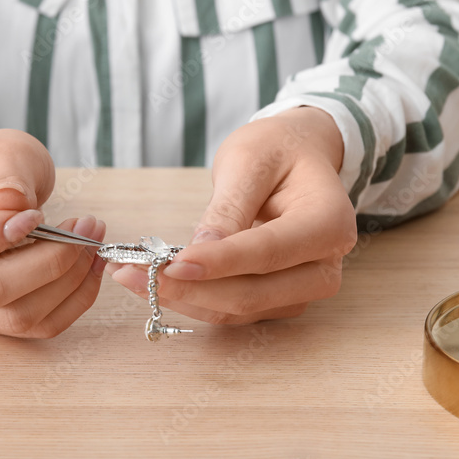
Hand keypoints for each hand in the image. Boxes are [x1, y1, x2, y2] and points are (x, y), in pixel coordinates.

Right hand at [0, 129, 106, 337]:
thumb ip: (5, 174)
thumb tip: (12, 205)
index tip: (34, 215)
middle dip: (47, 261)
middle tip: (84, 225)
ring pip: (19, 316)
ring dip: (69, 281)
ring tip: (92, 237)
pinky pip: (41, 324)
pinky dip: (75, 298)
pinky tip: (91, 263)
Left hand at [106, 107, 355, 324]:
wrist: (299, 156)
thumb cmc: (278, 149)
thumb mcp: (250, 160)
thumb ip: (229, 207)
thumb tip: (201, 250)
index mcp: (329, 224)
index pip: (268, 253)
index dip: (219, 263)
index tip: (171, 264)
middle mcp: (324, 266)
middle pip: (253, 294)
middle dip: (188, 288)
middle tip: (132, 271)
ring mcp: (303, 289)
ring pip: (238, 309)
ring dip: (182, 298)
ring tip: (129, 274)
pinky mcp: (279, 299)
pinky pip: (233, 309)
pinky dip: (192, 298)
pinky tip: (152, 280)